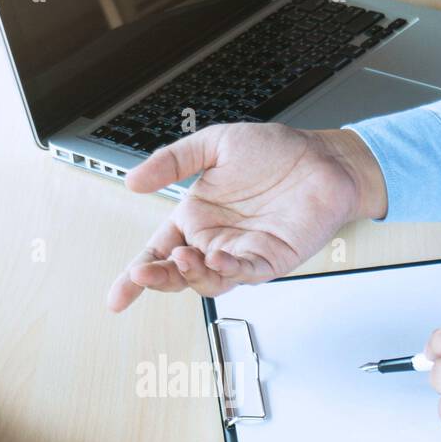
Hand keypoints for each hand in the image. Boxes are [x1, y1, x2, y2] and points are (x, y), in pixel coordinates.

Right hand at [107, 123, 386, 310]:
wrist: (323, 157)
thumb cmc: (276, 152)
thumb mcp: (215, 144)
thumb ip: (172, 161)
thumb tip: (133, 181)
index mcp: (196, 218)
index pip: (158, 252)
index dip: (136, 275)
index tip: (117, 296)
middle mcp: (215, 241)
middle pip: (177, 273)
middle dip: (157, 278)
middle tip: (142, 274)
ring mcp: (241, 254)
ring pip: (207, 281)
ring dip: (190, 275)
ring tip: (182, 257)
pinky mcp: (269, 260)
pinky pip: (244, 273)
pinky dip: (228, 271)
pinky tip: (216, 260)